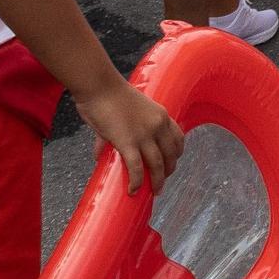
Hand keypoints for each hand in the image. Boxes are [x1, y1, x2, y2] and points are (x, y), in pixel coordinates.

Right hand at [74, 80, 183, 194]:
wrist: (100, 87)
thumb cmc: (108, 95)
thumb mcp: (127, 110)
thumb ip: (121, 130)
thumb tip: (100, 154)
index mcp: (162, 115)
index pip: (178, 138)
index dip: (176, 154)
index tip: (171, 164)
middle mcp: (158, 125)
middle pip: (170, 155)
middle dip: (168, 171)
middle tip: (161, 183)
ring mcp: (144, 135)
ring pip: (157, 165)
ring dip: (157, 181)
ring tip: (155, 192)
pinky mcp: (127, 142)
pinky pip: (136, 168)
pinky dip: (136, 182)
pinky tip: (133, 191)